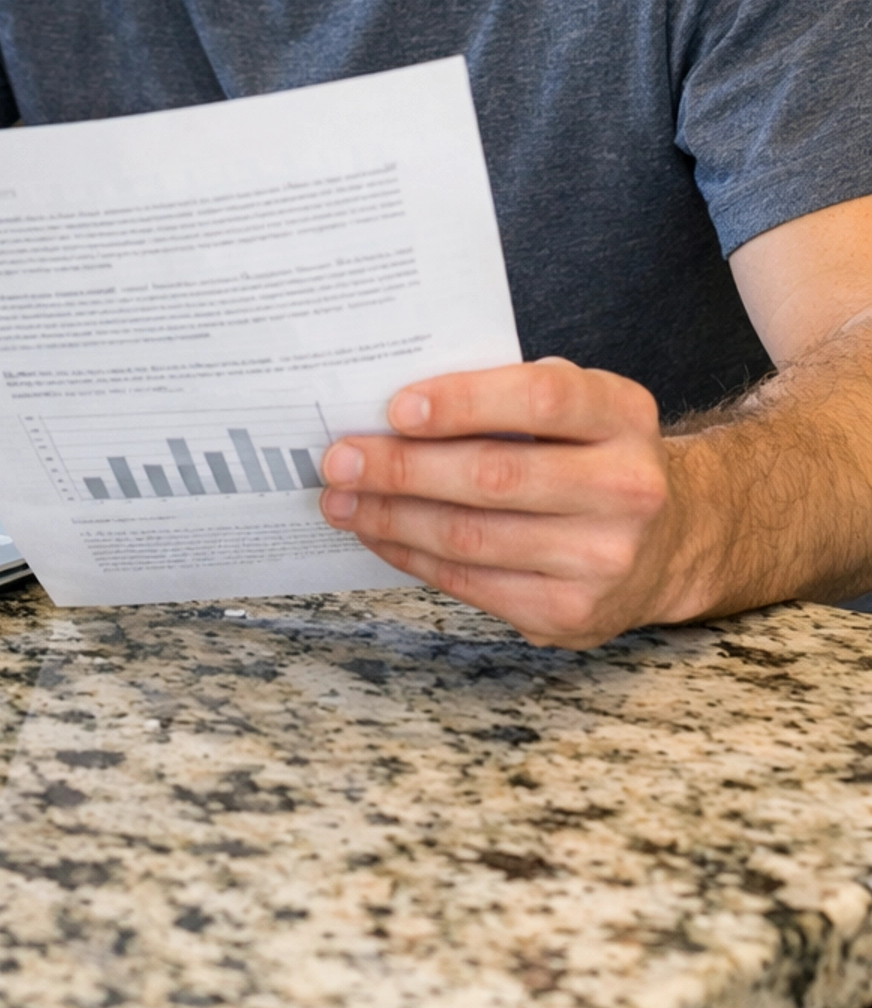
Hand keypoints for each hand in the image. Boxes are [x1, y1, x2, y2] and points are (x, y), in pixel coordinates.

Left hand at [319, 359, 681, 648]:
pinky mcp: (572, 614)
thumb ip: (508, 393)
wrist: (667, 543)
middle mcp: (627, 489)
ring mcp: (603, 560)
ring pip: (472, 537)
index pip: (541, 400)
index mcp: (624, 416)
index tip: (395, 408)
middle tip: (339, 458)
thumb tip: (395, 408)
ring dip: (391, 516)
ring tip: (340, 498)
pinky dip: (413, 556)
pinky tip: (380, 533)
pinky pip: (471, 584)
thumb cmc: (593, 456)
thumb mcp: (578, 405)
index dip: (463, 403)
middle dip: (402, 468)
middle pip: (495, 476)